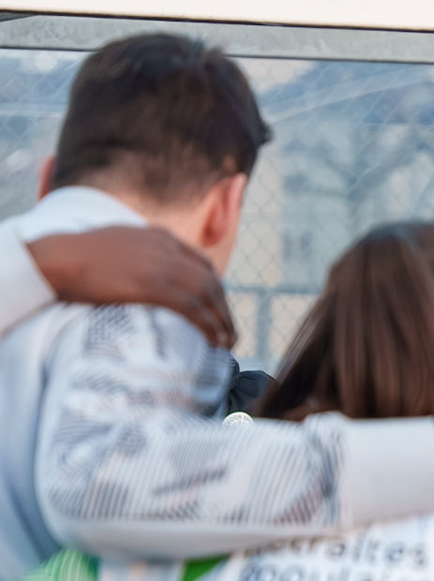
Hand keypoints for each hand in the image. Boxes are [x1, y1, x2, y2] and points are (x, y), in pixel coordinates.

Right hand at [27, 226, 235, 347]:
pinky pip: (192, 308)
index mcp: (159, 236)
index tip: (217, 309)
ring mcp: (162, 266)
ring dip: (222, 322)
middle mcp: (167, 248)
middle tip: (229, 332)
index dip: (214, 289)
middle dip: (224, 309)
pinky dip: (207, 326)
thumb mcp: (117, 243)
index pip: (201, 263)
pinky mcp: (153, 286)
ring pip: (208, 295)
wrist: (56, 258)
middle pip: (211, 281)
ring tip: (226, 344)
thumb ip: (139, 253)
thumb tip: (145, 274)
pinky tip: (212, 341)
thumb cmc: (76, 255)